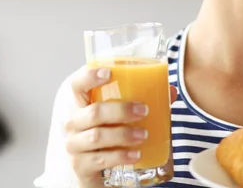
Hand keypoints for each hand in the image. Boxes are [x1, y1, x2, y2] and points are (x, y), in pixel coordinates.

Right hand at [64, 66, 177, 187]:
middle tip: (143, 110)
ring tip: (143, 134)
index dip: (89, 76)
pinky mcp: (80, 165)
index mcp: (80, 103)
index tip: (109, 73)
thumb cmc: (107, 133)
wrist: (95, 169)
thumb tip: (170, 91)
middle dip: (121, 110)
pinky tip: (135, 154)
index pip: (77, 84)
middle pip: (93, 112)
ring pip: (97, 136)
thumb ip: (140, 101)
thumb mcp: (118, 116)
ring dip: (123, 134)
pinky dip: (120, 156)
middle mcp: (73, 122)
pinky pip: (100, 159)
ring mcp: (74, 144)